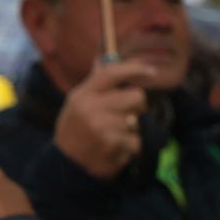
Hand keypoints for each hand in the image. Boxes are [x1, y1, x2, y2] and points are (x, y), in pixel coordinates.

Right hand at [54, 58, 156, 179]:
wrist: (67, 164)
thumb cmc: (76, 128)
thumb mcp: (78, 102)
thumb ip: (96, 81)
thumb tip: (106, 56)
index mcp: (84, 94)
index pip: (112, 73)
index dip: (134, 69)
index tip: (152, 71)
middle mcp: (92, 108)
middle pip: (137, 97)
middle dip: (137, 107)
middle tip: (124, 116)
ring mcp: (103, 127)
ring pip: (139, 120)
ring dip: (133, 129)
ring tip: (114, 135)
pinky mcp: (113, 145)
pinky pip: (138, 140)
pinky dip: (132, 146)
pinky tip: (116, 148)